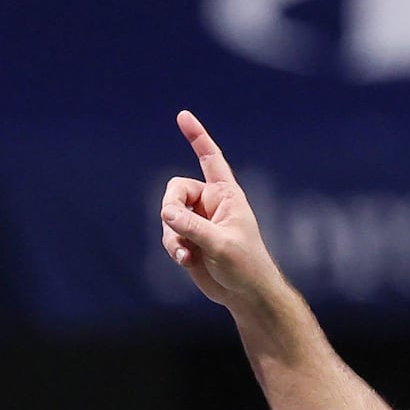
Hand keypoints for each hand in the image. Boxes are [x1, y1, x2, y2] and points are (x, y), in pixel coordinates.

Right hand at [159, 112, 281, 312]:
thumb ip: (191, 226)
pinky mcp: (188, 240)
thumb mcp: (220, 243)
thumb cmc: (245, 265)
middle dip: (170, 208)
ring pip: (168, 216)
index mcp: (226, 194)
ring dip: (173, 236)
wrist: (245, 294)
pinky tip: (186, 261)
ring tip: (187, 255)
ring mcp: (197, 222)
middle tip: (172, 223)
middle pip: (175, 190)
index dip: (197, 137)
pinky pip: (169, 235)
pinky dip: (173, 248)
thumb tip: (164, 212)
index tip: (182, 115)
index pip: (210, 158)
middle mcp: (210, 203)